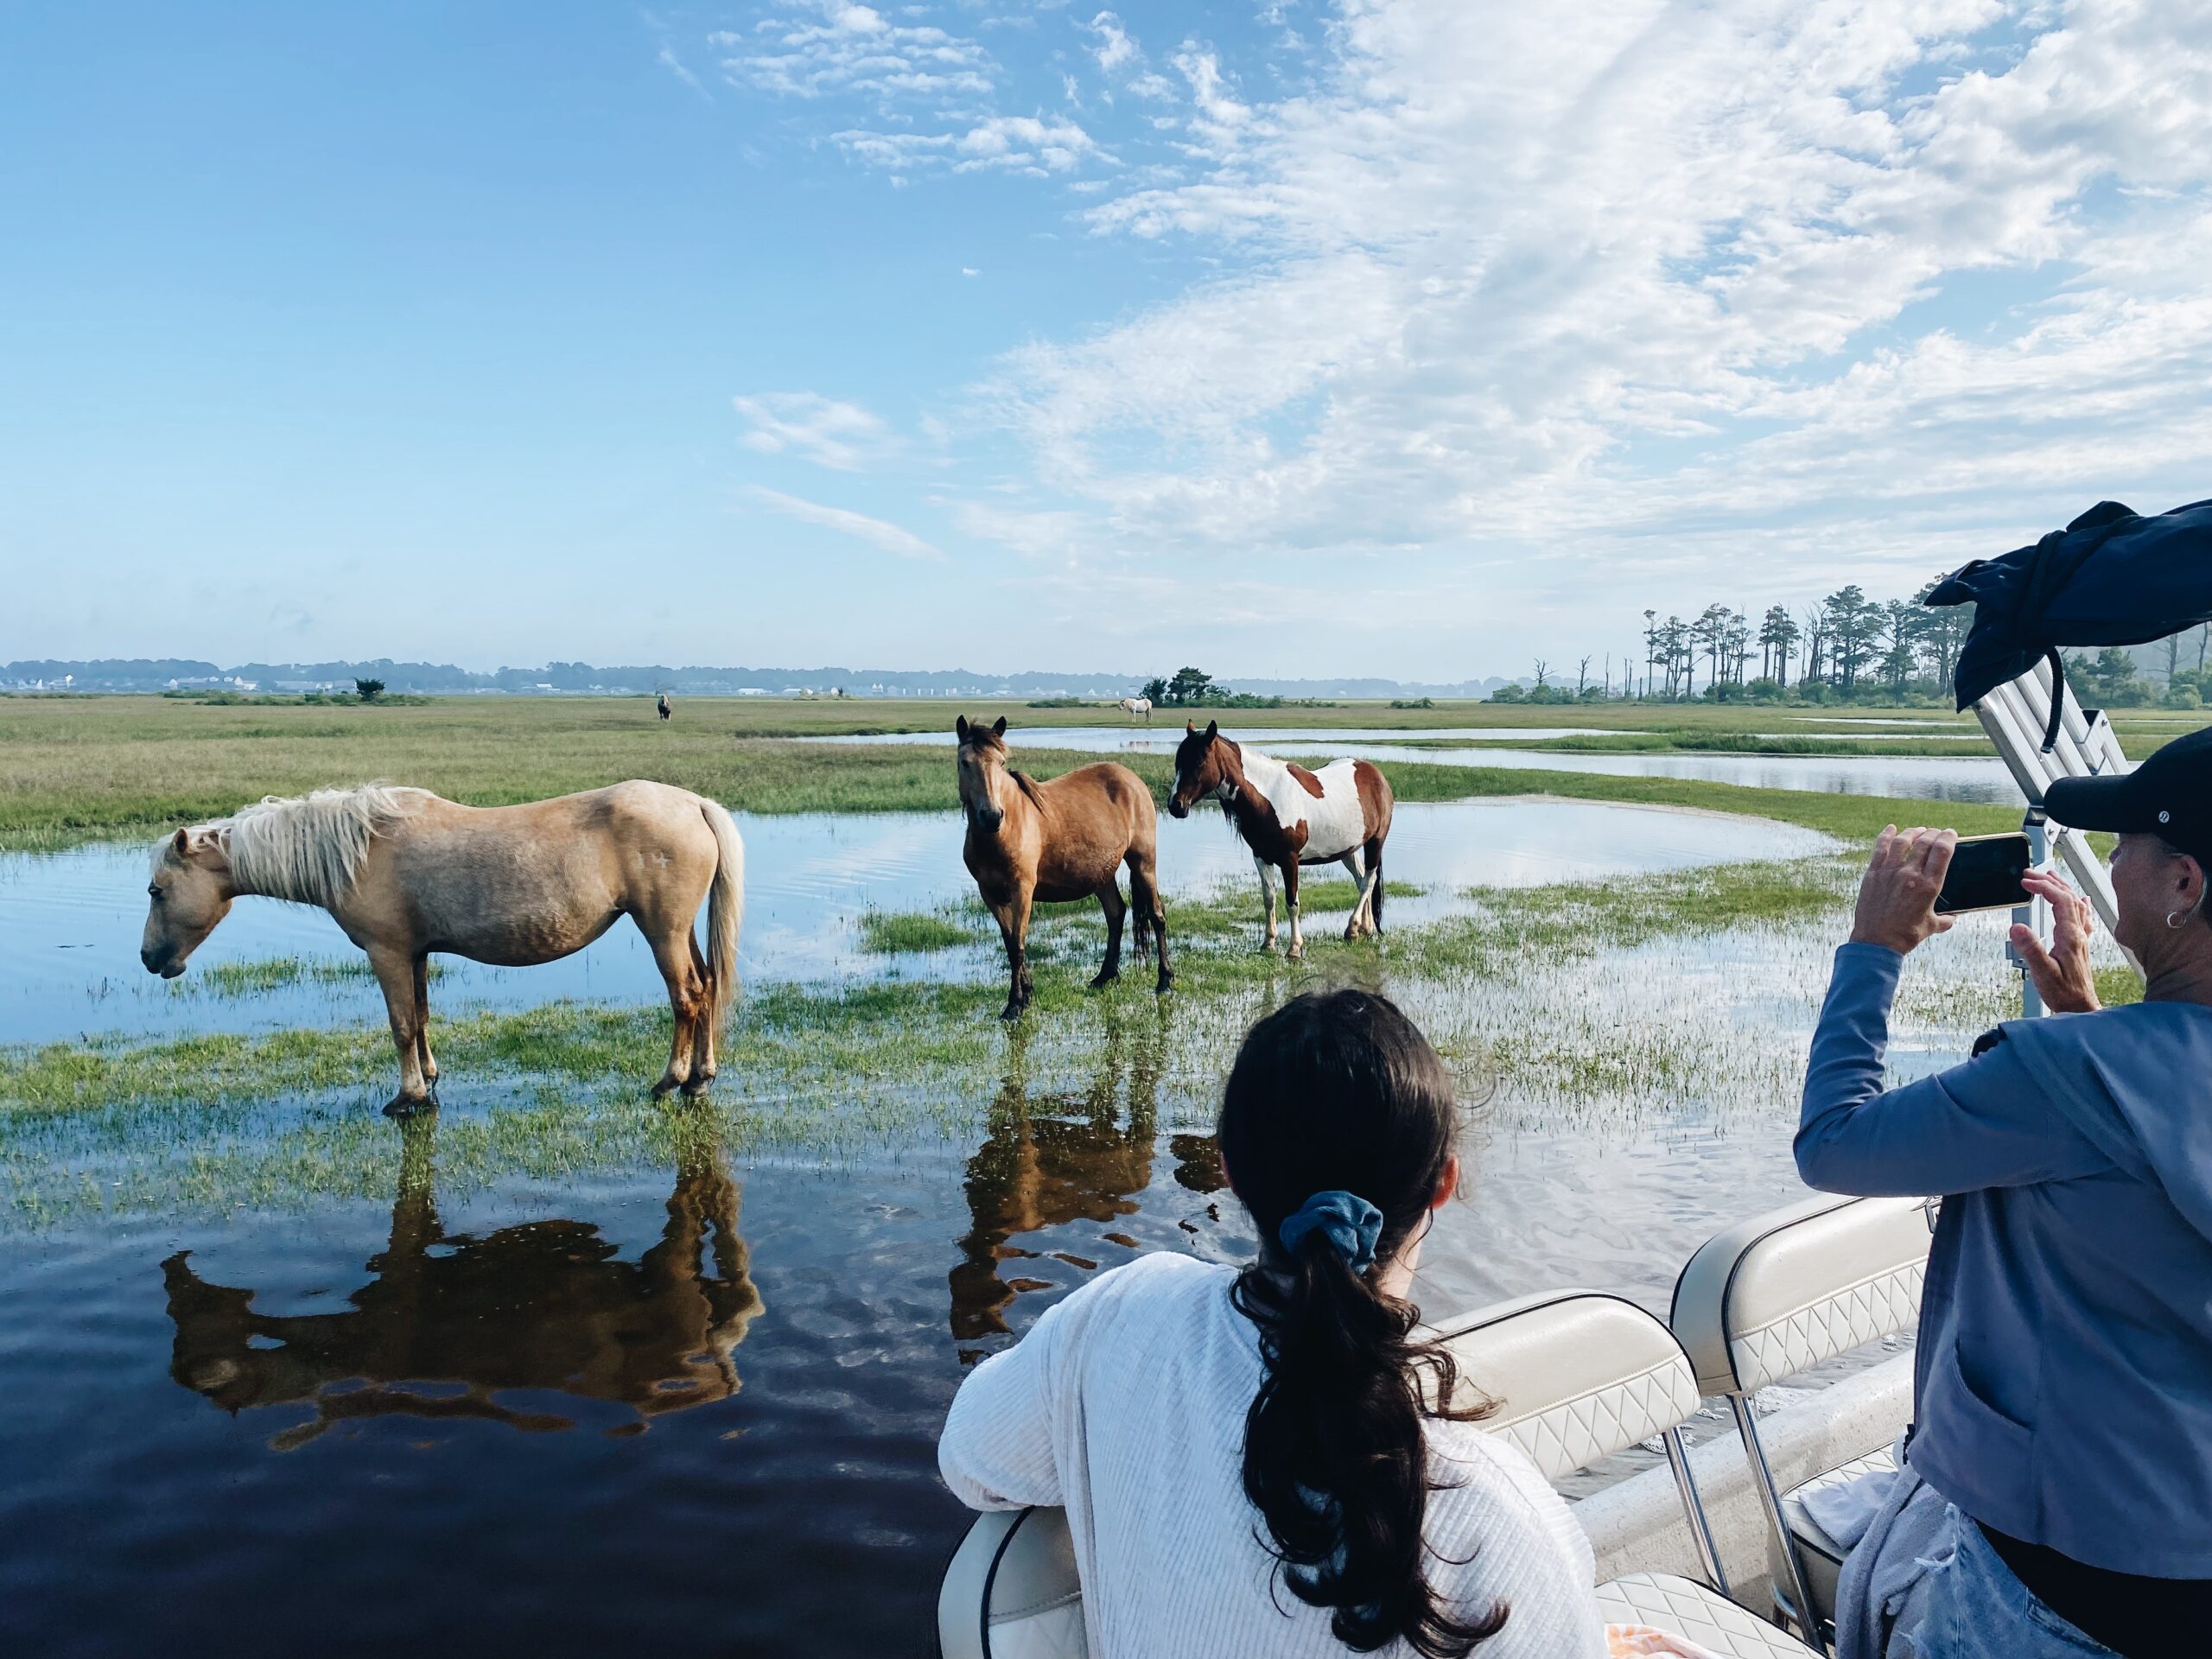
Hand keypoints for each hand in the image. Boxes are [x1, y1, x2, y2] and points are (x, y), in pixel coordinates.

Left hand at [1850, 826, 1956, 955]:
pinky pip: (1879, 848)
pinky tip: (1891, 829)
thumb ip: (1946, 918)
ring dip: (1912, 832)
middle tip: (1936, 832)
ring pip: (1902, 841)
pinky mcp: (1873, 874)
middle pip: (1924, 843)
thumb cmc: (1907, 935)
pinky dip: (1885, 835)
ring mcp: (1889, 872)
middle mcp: (1910, 875)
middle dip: (1933, 833)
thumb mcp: (1933, 926)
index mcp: (1929, 886)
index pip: (1942, 851)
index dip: (1948, 838)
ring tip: (1918, 831)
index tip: (1951, 834)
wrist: (1877, 941)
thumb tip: (1953, 916)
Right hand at [2012, 869, 2099, 1012]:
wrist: (2081, 1007)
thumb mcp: (2042, 972)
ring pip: (2076, 903)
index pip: (2060, 900)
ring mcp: (2081, 938)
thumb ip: (2030, 949)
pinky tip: (2081, 899)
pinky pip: (2083, 916)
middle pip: (2069, 897)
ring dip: (2063, 887)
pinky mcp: (2080, 945)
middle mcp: (2078, 933)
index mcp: (2069, 936)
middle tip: (2030, 875)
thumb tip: (2016, 927)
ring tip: (2050, 876)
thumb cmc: (2063, 993)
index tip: (2026, 882)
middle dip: (2049, 881)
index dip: (2043, 887)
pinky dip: (2079, 903)